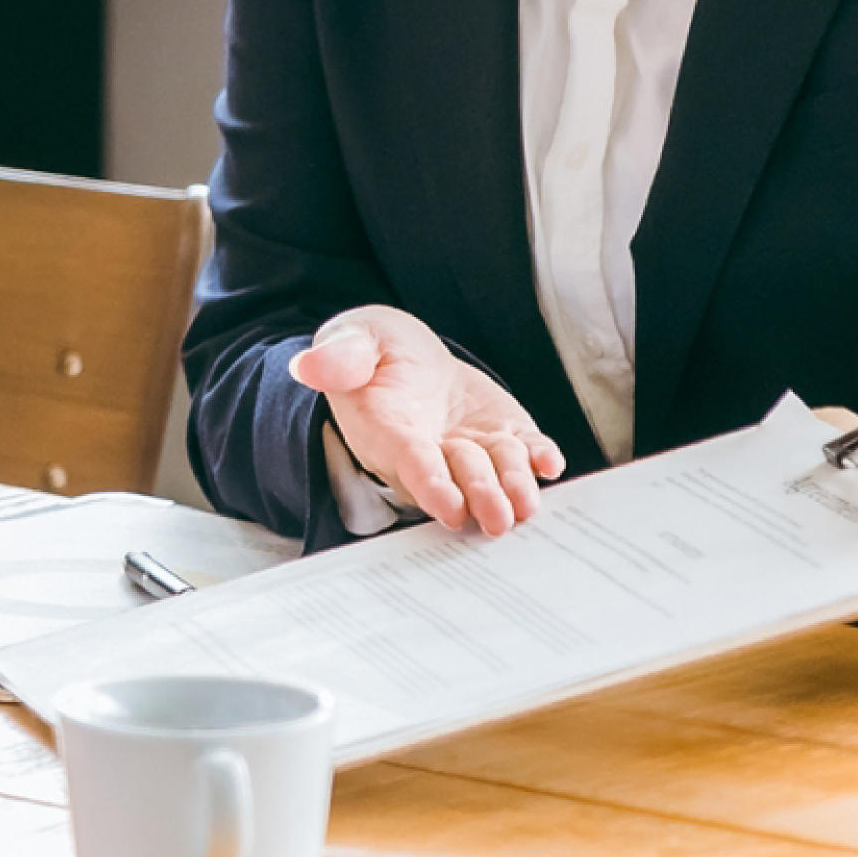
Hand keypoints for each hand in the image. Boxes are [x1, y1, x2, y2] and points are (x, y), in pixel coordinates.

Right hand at [287, 306, 564, 534]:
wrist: (407, 358)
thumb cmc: (373, 352)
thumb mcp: (353, 340)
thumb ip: (339, 356)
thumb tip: (308, 365)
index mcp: (388, 432)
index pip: (411, 463)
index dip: (430, 484)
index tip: (449, 507)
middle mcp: (431, 450)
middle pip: (458, 477)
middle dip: (480, 494)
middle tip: (499, 516)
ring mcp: (470, 448)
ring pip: (495, 471)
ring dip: (513, 487)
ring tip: (528, 503)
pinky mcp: (501, 436)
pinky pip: (522, 452)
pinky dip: (537, 459)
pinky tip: (549, 462)